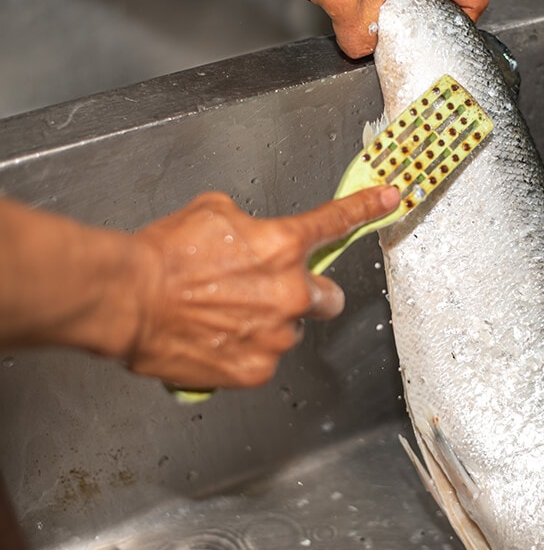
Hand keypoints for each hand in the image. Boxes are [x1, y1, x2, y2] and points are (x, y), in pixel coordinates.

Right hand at [127, 186, 399, 388]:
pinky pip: (265, 359)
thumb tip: (254, 238)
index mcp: (283, 245)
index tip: (389, 200)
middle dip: (309, 296)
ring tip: (226, 318)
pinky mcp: (257, 369)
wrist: (129, 298)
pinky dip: (247, 351)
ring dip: (271, 324)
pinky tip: (218, 339)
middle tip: (274, 294)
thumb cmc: (165, 254)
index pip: (336, 222)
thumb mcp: (213, 213)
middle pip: (328, 298)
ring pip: (290, 331)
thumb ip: (251, 226)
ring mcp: (276, 335)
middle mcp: (290, 292)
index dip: (367, 209)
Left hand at [270, 0, 488, 57]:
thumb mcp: (342, 2)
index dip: (466, 23)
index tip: (446, 39)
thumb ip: (359, 39)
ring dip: (400, 12)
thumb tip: (364, 51)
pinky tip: (361, 8)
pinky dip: (382, 0)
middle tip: (406, 37)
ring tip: (379, 22)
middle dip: (425, 22)